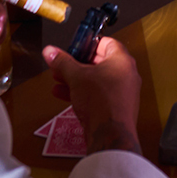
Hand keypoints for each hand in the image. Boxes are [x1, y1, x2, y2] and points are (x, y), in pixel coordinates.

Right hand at [42, 36, 143, 154]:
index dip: (88, 43)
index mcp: (122, 61)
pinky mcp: (116, 107)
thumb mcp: (76, 77)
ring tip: (58, 79)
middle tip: (63, 64)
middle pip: (99, 62)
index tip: (74, 46)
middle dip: (77, 64)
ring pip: (97, 80)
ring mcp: (122, 92)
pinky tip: (63, 94)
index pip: (106, 43)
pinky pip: (98, 94)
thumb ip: (62, 62)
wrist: (110, 134)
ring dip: (77, 79)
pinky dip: (83, 92)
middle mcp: (126, 75)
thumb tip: (50, 51)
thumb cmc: (101, 101)